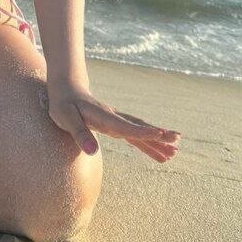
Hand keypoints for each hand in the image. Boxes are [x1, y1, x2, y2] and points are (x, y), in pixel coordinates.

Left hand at [47, 80, 181, 161]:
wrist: (67, 89)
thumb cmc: (63, 104)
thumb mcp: (65, 118)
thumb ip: (80, 134)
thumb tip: (94, 152)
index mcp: (103, 116)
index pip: (126, 126)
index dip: (143, 131)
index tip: (161, 134)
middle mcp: (113, 117)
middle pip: (139, 127)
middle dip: (158, 136)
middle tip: (178, 142)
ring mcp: (116, 120)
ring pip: (139, 131)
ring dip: (156, 141)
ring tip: (174, 152)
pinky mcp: (114, 125)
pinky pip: (133, 135)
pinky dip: (146, 143)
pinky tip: (157, 153)